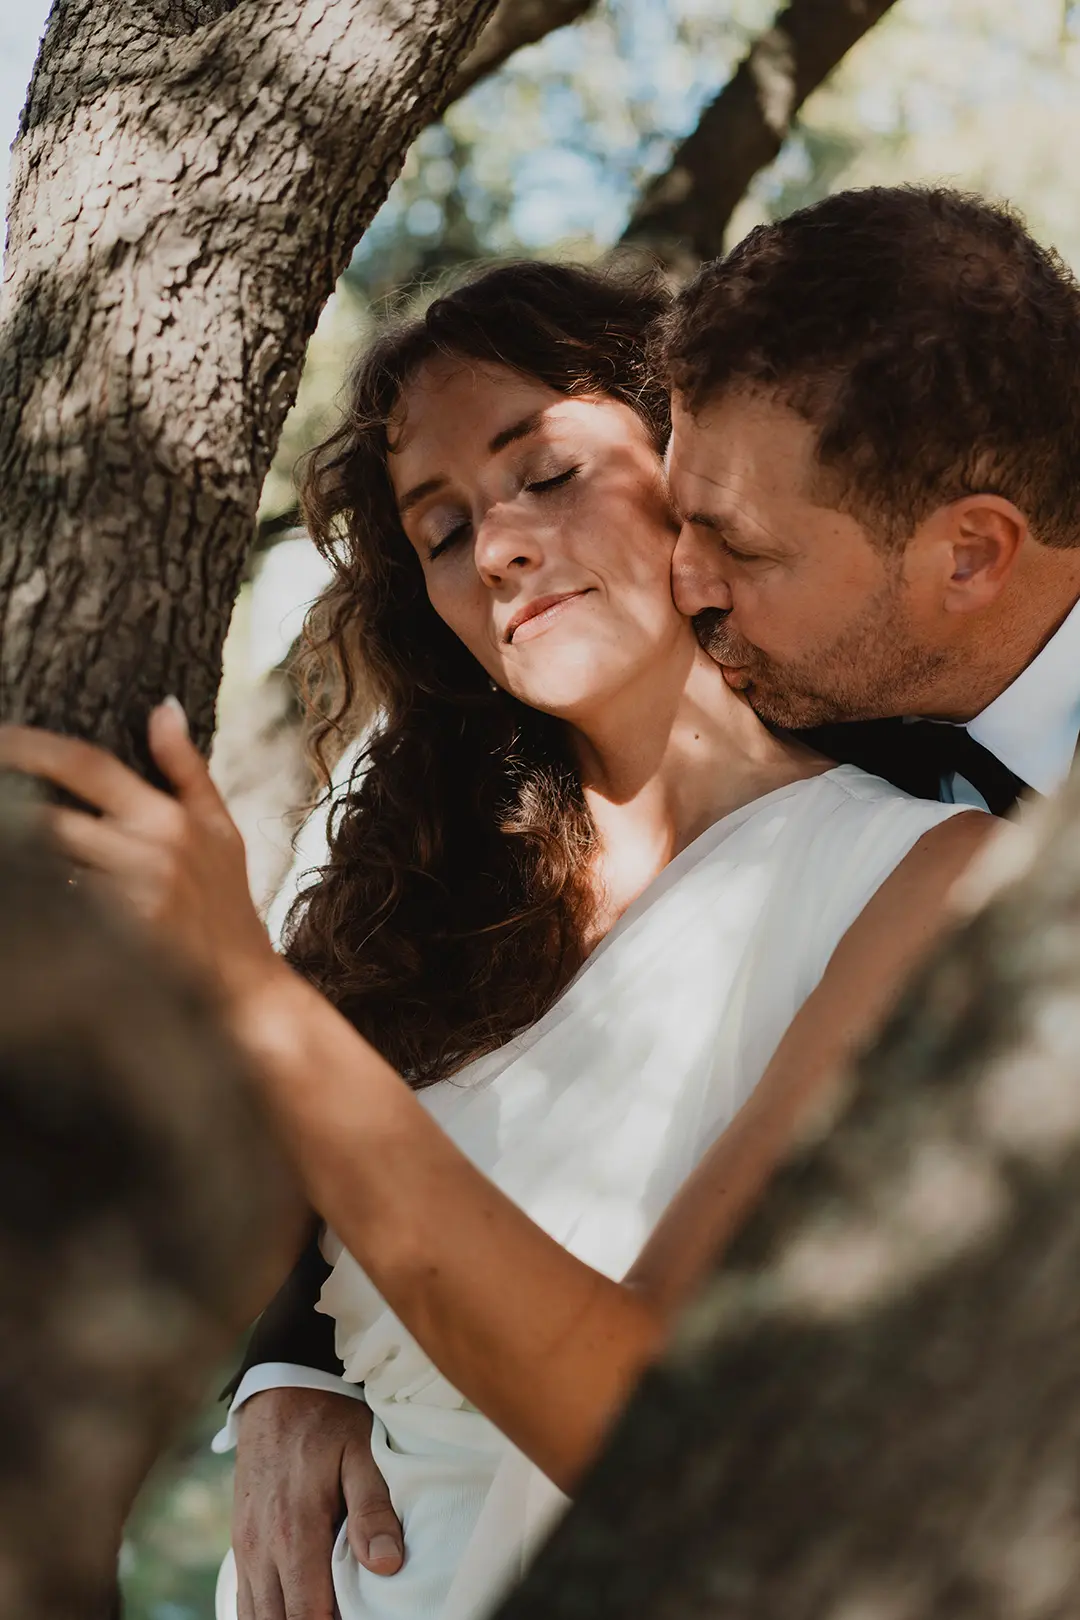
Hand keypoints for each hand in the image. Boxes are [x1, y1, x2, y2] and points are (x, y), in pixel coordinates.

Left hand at [0, 701, 280, 1005]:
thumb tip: (164, 708)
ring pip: (49, 866)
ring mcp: (130, 898)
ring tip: (12, 846)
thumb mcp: (220, 829)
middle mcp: (148, 852)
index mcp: (169, 818)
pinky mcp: (117, 938)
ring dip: (23, 857)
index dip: (32, 747)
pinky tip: (35, 899)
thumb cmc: (227, 903)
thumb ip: (187, 768)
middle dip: (10, 809)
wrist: (243, 983)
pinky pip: (61, 908)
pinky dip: (44, 899)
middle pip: (52, 819)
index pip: (86, 766)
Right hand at [234, 1386, 403, 1619]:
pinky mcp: (239, 1542)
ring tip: (325, 1613)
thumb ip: (373, 1508)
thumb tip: (387, 1565)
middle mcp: (260, 1547)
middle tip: (347, 1616)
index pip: (308, 1616)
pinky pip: (245, 1599)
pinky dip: (268, 1614)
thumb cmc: (328, 1418)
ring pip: (255, 1618)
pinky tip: (295, 1609)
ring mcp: (244, 1547)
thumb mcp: (362, 1451)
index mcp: (295, 1531)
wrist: (279, 1389)